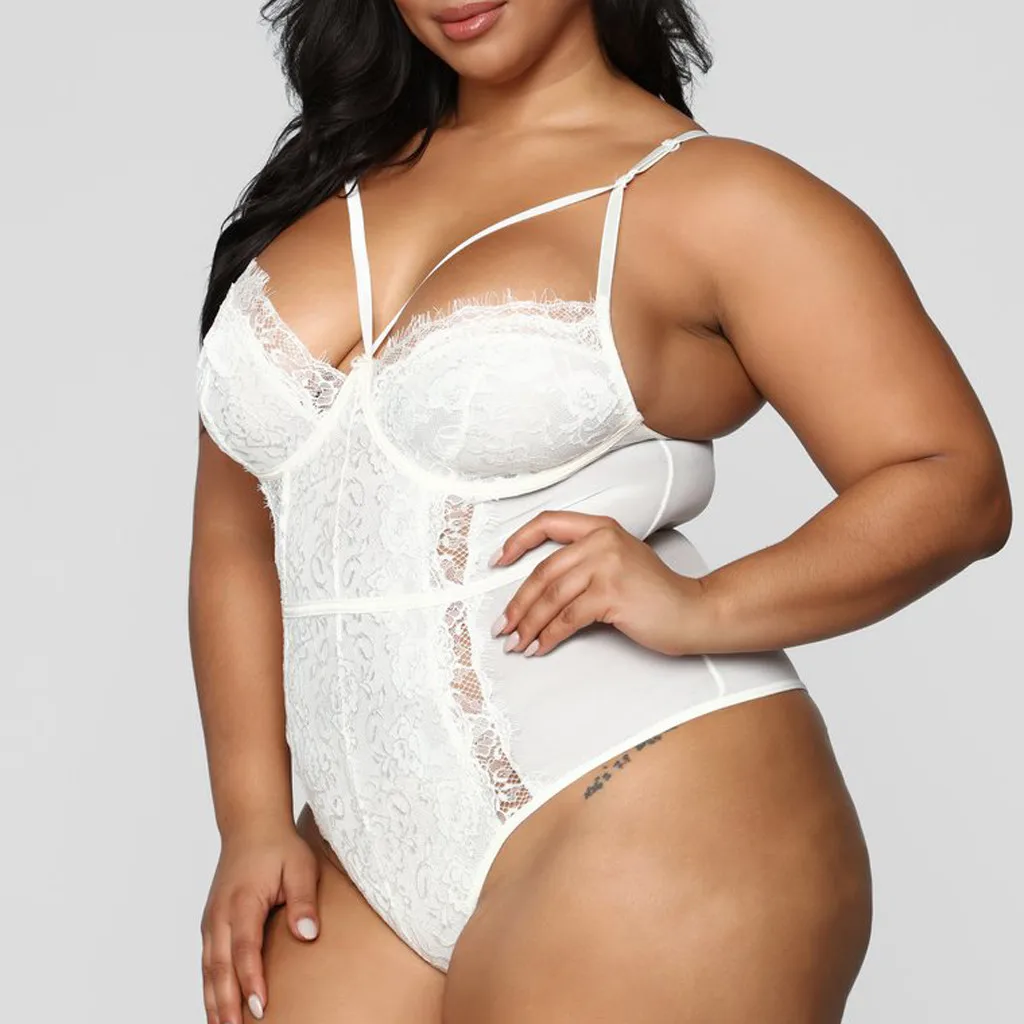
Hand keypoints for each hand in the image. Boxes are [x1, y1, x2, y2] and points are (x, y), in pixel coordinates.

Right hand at [201, 821, 320, 1023]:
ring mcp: (211, 922)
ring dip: (214, 1003)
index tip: (260, 1006)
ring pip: (208, 970)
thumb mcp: (300, 866)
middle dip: (226, 1004)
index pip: (245, 947)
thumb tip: (308, 934)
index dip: (250, 978)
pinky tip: (218, 1011)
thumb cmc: (279, 847)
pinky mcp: (211, 926)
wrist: (251, 827)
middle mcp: (220, 916)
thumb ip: (303, 900)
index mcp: (242, 901)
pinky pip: (207, 964)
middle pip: (219, 967)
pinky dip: (210, 990)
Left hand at [490, 511, 707, 657]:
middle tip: (503, 626)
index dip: (518, 541)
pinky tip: (539, 647)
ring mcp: (607, 566)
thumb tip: (536, 592)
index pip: (548, 523)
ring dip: (528, 624)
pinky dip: (548, 636)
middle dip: (518, 603)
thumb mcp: (619, 562)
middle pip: (543, 572)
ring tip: (516, 643)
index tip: (498, 561)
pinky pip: (567, 618)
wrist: (693, 611)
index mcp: (601, 528)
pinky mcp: (611, 594)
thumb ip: (583, 563)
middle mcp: (602, 541)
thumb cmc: (656, 594)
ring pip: (551, 598)